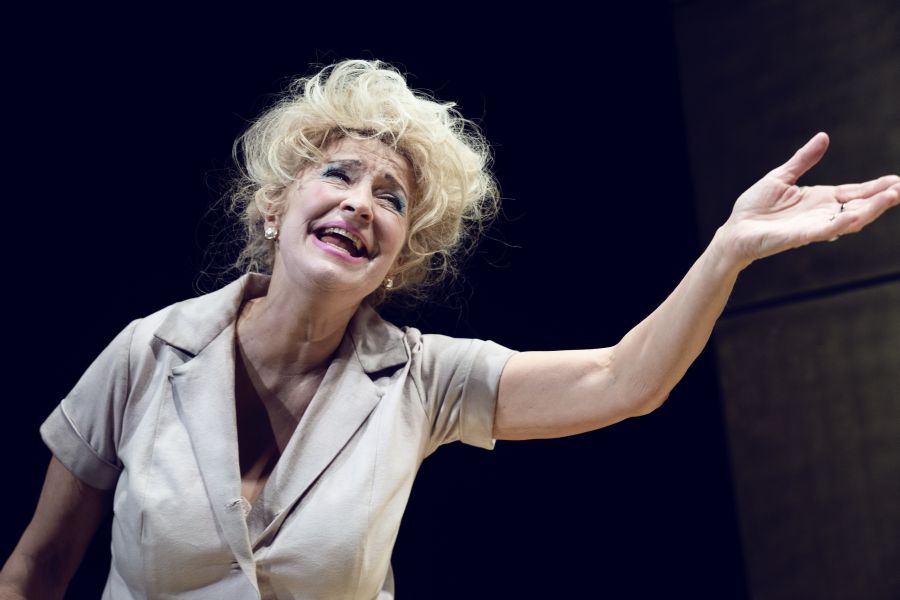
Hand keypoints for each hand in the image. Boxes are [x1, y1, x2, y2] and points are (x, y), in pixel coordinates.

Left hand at [718, 132, 899, 267]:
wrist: (735, 230)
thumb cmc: (755, 207)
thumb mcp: (781, 177)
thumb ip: (803, 160)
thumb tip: (824, 137)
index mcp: (820, 199)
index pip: (855, 192)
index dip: (876, 187)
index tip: (897, 180)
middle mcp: (821, 214)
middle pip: (859, 206)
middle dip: (882, 198)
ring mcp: (812, 226)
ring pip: (849, 220)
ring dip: (871, 210)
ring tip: (892, 197)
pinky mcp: (799, 237)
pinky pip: (823, 231)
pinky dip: (839, 225)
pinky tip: (854, 218)